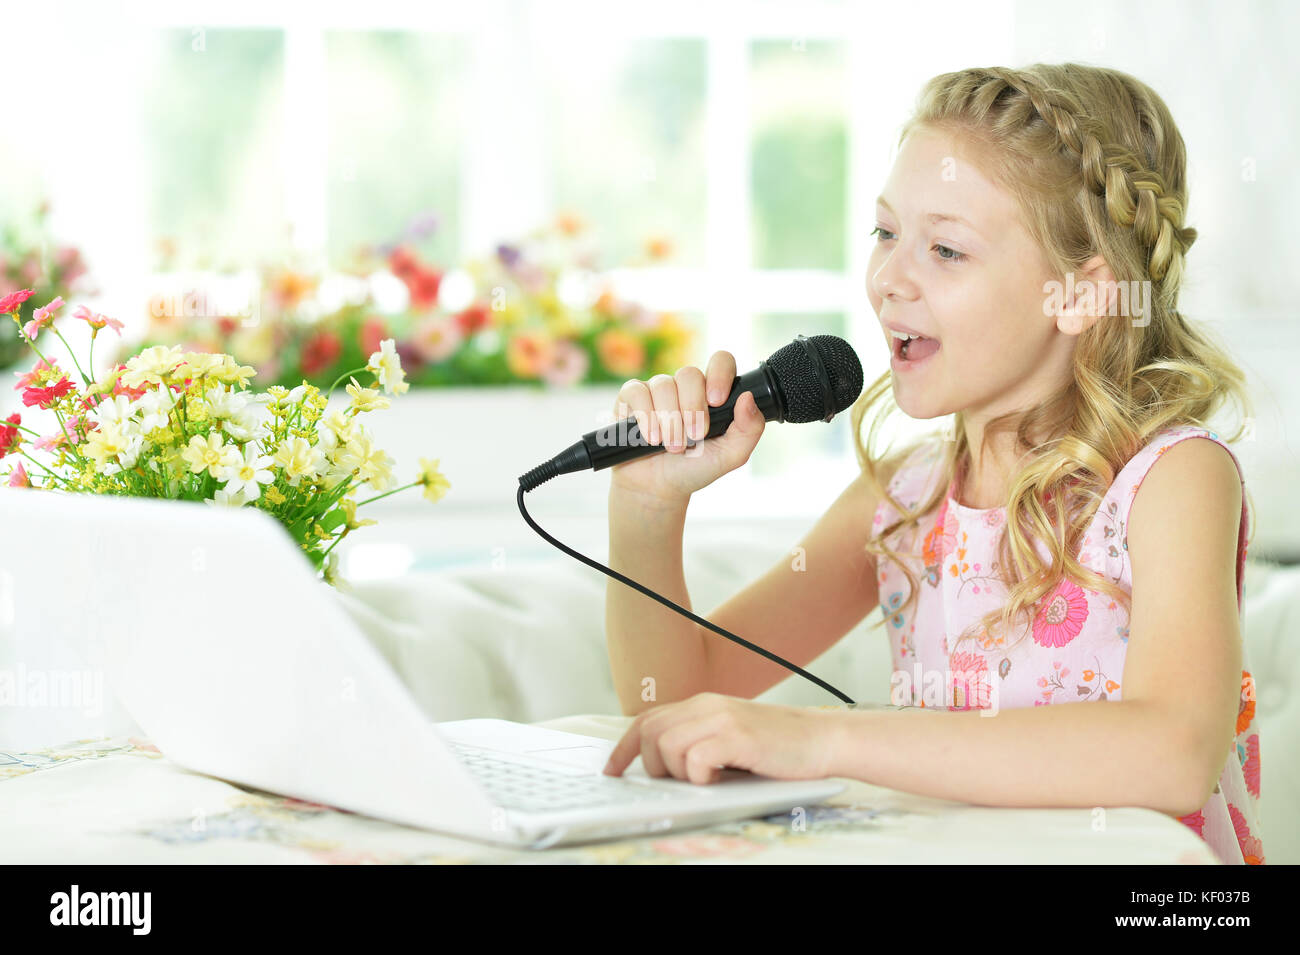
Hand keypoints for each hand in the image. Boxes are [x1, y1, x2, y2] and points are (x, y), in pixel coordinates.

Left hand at [601, 692, 841, 782]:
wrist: (823, 740)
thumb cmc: (778, 747)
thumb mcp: (731, 736)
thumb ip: (699, 741)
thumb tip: (660, 768)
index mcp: (703, 705)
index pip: (647, 719)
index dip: (624, 747)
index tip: (612, 770)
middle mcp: (708, 706)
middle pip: (650, 732)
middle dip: (650, 764)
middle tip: (674, 782)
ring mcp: (722, 719)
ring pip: (667, 745)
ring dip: (677, 771)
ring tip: (704, 779)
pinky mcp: (738, 736)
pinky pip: (696, 757)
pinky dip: (699, 774)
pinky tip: (718, 778)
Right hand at [608, 350, 766, 503]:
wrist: (658, 488)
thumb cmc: (694, 468)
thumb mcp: (730, 456)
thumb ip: (749, 429)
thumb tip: (748, 397)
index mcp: (711, 392)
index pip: (720, 361)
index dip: (719, 374)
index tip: (716, 401)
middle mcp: (685, 386)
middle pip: (689, 374)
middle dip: (692, 409)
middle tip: (693, 437)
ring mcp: (657, 389)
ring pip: (663, 385)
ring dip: (669, 421)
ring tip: (671, 446)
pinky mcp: (631, 397)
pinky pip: (637, 392)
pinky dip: (645, 417)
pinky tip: (650, 438)